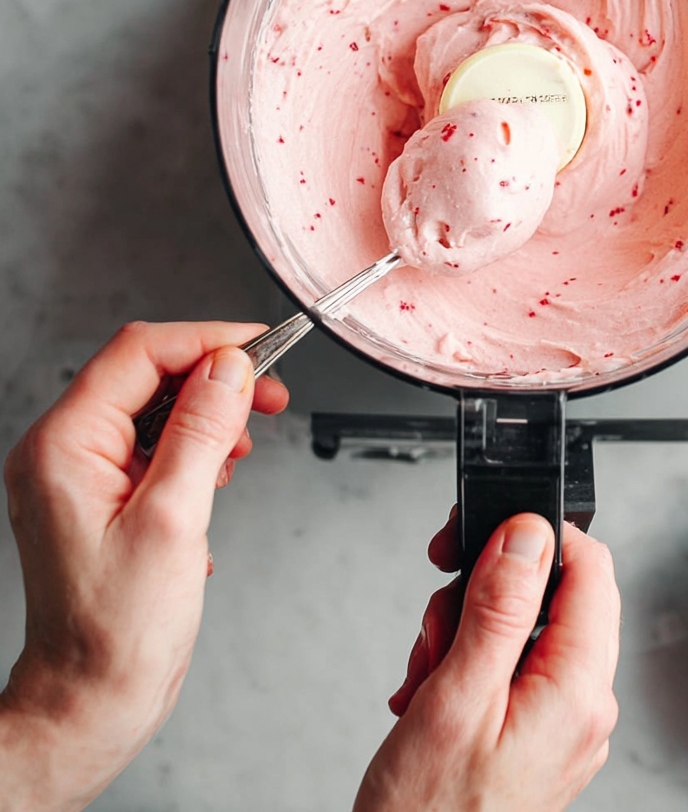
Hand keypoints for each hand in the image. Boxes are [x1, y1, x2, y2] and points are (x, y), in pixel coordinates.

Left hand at [0, 320, 287, 811]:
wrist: (91, 701)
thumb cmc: (115, 633)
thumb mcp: (173, 521)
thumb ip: (202, 432)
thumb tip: (230, 367)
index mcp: (64, 445)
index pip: (140, 353)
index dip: (207, 340)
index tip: (261, 345)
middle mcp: (63, 450)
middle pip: (148, 373)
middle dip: (214, 378)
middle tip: (269, 394)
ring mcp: (80, 473)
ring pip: (155, 406)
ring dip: (208, 415)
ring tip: (241, 448)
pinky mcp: (102, 494)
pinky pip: (153, 443)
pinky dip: (194, 447)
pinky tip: (215, 475)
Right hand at [354, 513, 620, 811]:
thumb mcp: (457, 696)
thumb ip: (500, 608)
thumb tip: (528, 535)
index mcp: (579, 691)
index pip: (591, 568)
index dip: (537, 537)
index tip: (482, 539)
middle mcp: (585, 706)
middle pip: (556, 594)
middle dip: (489, 590)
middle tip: (439, 617)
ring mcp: (562, 723)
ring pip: (526, 628)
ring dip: (468, 628)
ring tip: (429, 668)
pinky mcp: (536, 734)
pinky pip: (513, 667)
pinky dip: (469, 662)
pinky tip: (433, 688)